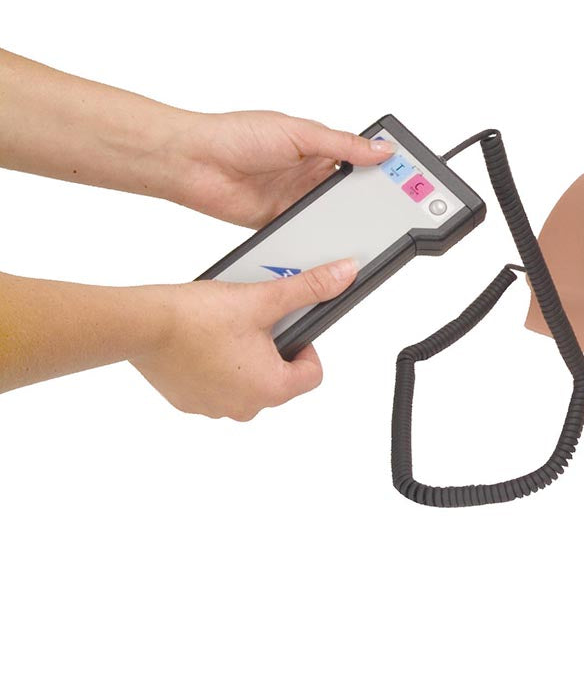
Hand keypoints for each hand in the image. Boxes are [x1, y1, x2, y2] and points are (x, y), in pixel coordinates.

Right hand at [131, 258, 357, 419]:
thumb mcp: (263, 298)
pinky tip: (203, 340)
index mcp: (270, 389)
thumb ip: (309, 288)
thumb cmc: (197, 317)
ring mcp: (212, 408)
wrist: (140, 324)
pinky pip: (215, 385)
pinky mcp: (186, 401)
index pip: (312, 373)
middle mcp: (243, 407)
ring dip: (244, 358)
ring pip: (246, 381)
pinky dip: (215, 365)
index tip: (287, 325)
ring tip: (225, 329)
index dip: (306, 345)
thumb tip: (344, 275)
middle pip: (279, 379)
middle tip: (254, 321)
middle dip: (273, 349)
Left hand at [171, 110, 393, 226]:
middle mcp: (309, 172)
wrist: (192, 162)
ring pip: (331, 214)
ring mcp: (295, 198)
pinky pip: (307, 233)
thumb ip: (342, 145)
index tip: (407, 182)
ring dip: (342, 219)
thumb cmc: (236, 134)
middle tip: (390, 211)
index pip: (360, 159)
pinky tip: (331, 242)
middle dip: (369, 200)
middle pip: (350, 191)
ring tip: (363, 228)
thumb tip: (382, 148)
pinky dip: (317, 238)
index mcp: (318, 146)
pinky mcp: (280, 221)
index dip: (382, 170)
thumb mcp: (299, 133)